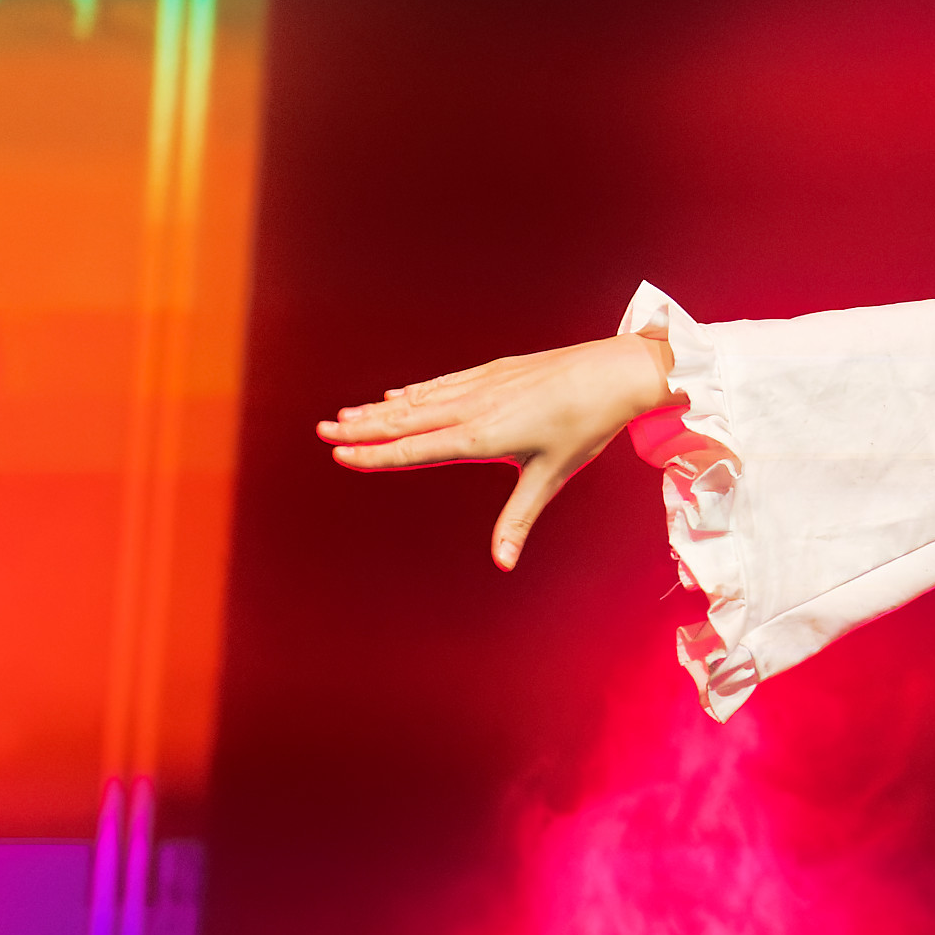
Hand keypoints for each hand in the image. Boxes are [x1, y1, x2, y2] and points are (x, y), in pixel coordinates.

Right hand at [317, 333, 676, 569]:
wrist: (613, 373)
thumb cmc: (584, 428)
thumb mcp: (550, 476)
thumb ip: (519, 519)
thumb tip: (504, 563)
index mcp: (481, 436)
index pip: (416, 449)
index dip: (376, 454)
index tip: (340, 454)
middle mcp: (473, 408)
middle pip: (406, 421)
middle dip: (362, 429)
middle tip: (321, 431)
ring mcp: (481, 385)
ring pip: (420, 400)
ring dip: (381, 409)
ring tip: (346, 415)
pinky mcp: (493, 371)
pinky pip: (444, 383)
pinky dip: (417, 392)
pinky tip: (397, 396)